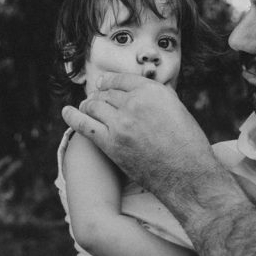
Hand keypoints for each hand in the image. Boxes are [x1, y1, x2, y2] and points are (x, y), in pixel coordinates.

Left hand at [62, 73, 217, 198]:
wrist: (187, 176)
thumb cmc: (188, 145)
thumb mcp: (177, 110)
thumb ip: (156, 98)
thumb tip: (139, 92)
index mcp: (154, 91)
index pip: (122, 80)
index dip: (110, 81)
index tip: (103, 84)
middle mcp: (136, 103)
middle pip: (107, 93)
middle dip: (100, 95)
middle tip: (95, 99)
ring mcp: (121, 123)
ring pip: (94, 106)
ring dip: (88, 105)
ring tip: (85, 107)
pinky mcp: (111, 143)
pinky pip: (84, 125)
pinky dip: (72, 116)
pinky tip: (67, 112)